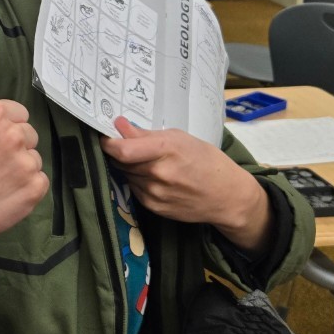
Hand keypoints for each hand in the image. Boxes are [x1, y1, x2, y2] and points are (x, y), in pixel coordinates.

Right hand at [0, 56, 48, 317]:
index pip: (16, 113)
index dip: (2, 127)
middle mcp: (12, 133)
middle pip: (27, 134)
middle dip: (12, 145)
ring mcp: (25, 162)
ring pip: (33, 158)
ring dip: (19, 166)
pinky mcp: (34, 188)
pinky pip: (40, 181)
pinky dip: (27, 188)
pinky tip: (5, 191)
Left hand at [101, 117, 271, 253]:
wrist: (227, 196)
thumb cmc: (205, 160)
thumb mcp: (178, 137)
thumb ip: (145, 134)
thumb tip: (119, 125)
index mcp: (165, 150)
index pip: (122, 150)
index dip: (108, 143)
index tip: (105, 136)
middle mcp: (158, 174)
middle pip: (120, 162)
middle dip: (118, 153)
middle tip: (126, 145)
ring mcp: (155, 194)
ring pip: (126, 175)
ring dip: (128, 167)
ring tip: (146, 162)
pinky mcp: (155, 208)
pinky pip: (134, 189)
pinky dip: (137, 181)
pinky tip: (153, 177)